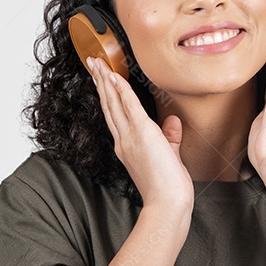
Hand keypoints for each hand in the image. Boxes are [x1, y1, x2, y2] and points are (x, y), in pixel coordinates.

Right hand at [88, 57, 193, 213]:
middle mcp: (123, 140)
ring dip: (105, 79)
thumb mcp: (169, 155)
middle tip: (93, 62)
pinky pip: (129, 105)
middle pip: (108, 105)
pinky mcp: (142, 133)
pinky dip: (120, 89)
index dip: (107, 95)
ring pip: (113, 102)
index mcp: (127, 146)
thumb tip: (173, 122)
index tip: (102, 79)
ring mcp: (130, 137)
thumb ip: (169, 138)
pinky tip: (114, 76)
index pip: (115, 115)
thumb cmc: (168, 187)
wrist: (167, 203)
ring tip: (97, 62)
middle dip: (100, 81)